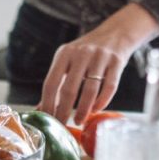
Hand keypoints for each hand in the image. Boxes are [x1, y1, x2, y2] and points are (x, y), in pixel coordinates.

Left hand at [41, 3, 158, 124]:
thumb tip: (41, 108)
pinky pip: (109, 87)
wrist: (116, 33)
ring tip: (79, 121)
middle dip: (64, 111)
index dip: (48, 104)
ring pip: (90, 90)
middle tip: (62, 126)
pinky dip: (102, 102)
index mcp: (64, 53)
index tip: (48, 119)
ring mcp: (100, 57)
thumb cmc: (87, 51)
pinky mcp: (117, 62)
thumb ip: (57, 81)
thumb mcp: (68, 59)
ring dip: (83, 110)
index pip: (51, 83)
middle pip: (69, 89)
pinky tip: (96, 110)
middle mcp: (81, 54)